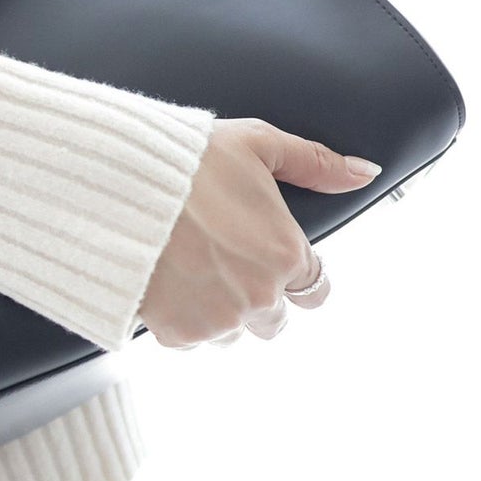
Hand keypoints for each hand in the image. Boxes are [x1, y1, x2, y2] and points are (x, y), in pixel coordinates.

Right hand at [135, 118, 382, 349]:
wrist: (117, 186)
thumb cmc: (185, 160)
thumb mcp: (256, 143)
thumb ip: (314, 163)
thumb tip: (364, 173)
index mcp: (286, 255)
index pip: (315, 290)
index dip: (294, 274)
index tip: (269, 258)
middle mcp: (260, 296)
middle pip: (274, 320)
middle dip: (254, 295)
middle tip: (220, 259)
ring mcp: (219, 320)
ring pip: (230, 332)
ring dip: (217, 310)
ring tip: (187, 268)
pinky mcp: (178, 332)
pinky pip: (190, 337)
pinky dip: (180, 316)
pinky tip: (164, 280)